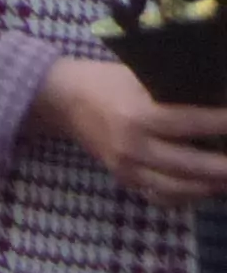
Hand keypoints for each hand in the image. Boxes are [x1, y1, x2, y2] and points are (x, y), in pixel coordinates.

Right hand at [34, 56, 226, 207]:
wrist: (62, 99)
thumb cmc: (106, 80)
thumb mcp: (137, 76)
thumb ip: (173, 90)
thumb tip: (217, 98)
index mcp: (137, 115)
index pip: (191, 123)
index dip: (223, 124)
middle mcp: (133, 147)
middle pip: (192, 166)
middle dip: (226, 166)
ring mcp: (128, 168)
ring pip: (182, 188)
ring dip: (214, 185)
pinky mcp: (126, 180)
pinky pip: (164, 197)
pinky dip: (189, 196)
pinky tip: (206, 186)